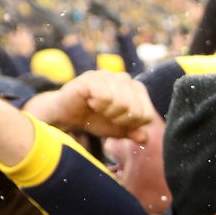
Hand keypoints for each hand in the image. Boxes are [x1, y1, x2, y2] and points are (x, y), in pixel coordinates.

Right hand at [24, 69, 155, 147]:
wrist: (68, 115)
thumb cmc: (95, 119)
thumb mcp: (119, 129)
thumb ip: (134, 132)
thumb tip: (144, 139)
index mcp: (137, 90)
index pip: (147, 115)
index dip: (131, 125)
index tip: (116, 121)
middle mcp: (125, 79)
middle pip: (135, 110)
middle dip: (119, 120)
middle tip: (105, 114)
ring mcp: (108, 75)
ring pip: (122, 103)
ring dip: (108, 112)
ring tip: (97, 107)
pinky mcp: (92, 77)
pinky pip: (105, 97)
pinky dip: (97, 105)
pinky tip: (89, 101)